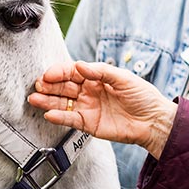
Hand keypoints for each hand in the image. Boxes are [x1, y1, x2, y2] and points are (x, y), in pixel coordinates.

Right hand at [29, 61, 176, 157]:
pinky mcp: (88, 124)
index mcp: (96, 77)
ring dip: (48, 101)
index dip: (60, 72)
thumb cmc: (142, 96)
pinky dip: (59, 117)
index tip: (49, 74)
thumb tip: (79, 65)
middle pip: (64, 87)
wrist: (153, 121)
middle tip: (38, 85)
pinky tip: (49, 114)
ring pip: (62, 103)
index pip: (72, 72)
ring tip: (34, 99)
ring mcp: (87, 107)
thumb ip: (100, 71)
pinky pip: (70, 119)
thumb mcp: (123, 78)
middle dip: (49, 85)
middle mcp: (88, 91)